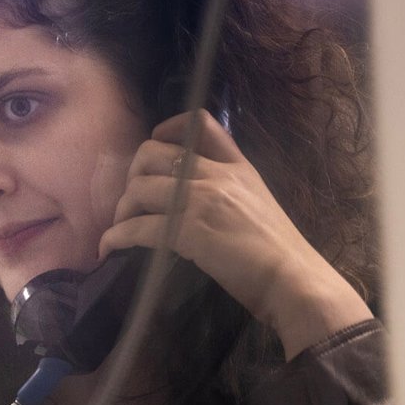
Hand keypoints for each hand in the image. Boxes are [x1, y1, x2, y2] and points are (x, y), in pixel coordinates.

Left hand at [98, 110, 371, 358]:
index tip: (155, 145)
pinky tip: (109, 248)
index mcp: (237, 167)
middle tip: (131, 202)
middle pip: (151, 154)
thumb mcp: (257, 204)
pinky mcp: (190, 232)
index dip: (168, 129)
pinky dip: (115, 237)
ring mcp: (202, 201)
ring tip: (119, 228)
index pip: (201, 123)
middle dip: (131, 176)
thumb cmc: (278, 253)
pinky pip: (138, 227)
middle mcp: (217, 176)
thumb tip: (191, 197)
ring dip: (120, 210)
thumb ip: (228, 192)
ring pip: (139, 189)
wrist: (295, 281)